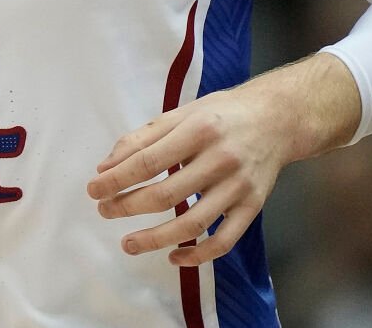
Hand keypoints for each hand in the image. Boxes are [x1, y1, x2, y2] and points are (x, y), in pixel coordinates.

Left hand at [85, 84, 292, 266]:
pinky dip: (197, 255)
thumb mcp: (181, 114)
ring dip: (155, 239)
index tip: (93, 190)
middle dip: (128, 206)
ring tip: (128, 243)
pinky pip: (224, 240)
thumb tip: (105, 168)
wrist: (277, 120)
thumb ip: (142, 138)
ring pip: (193, 224)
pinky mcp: (252, 207)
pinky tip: (173, 256)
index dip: (117, 179)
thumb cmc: (221, 114)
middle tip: (104, 211)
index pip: (148, 162)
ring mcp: (239, 187)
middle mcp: (221, 160)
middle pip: (166, 195)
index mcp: (198, 130)